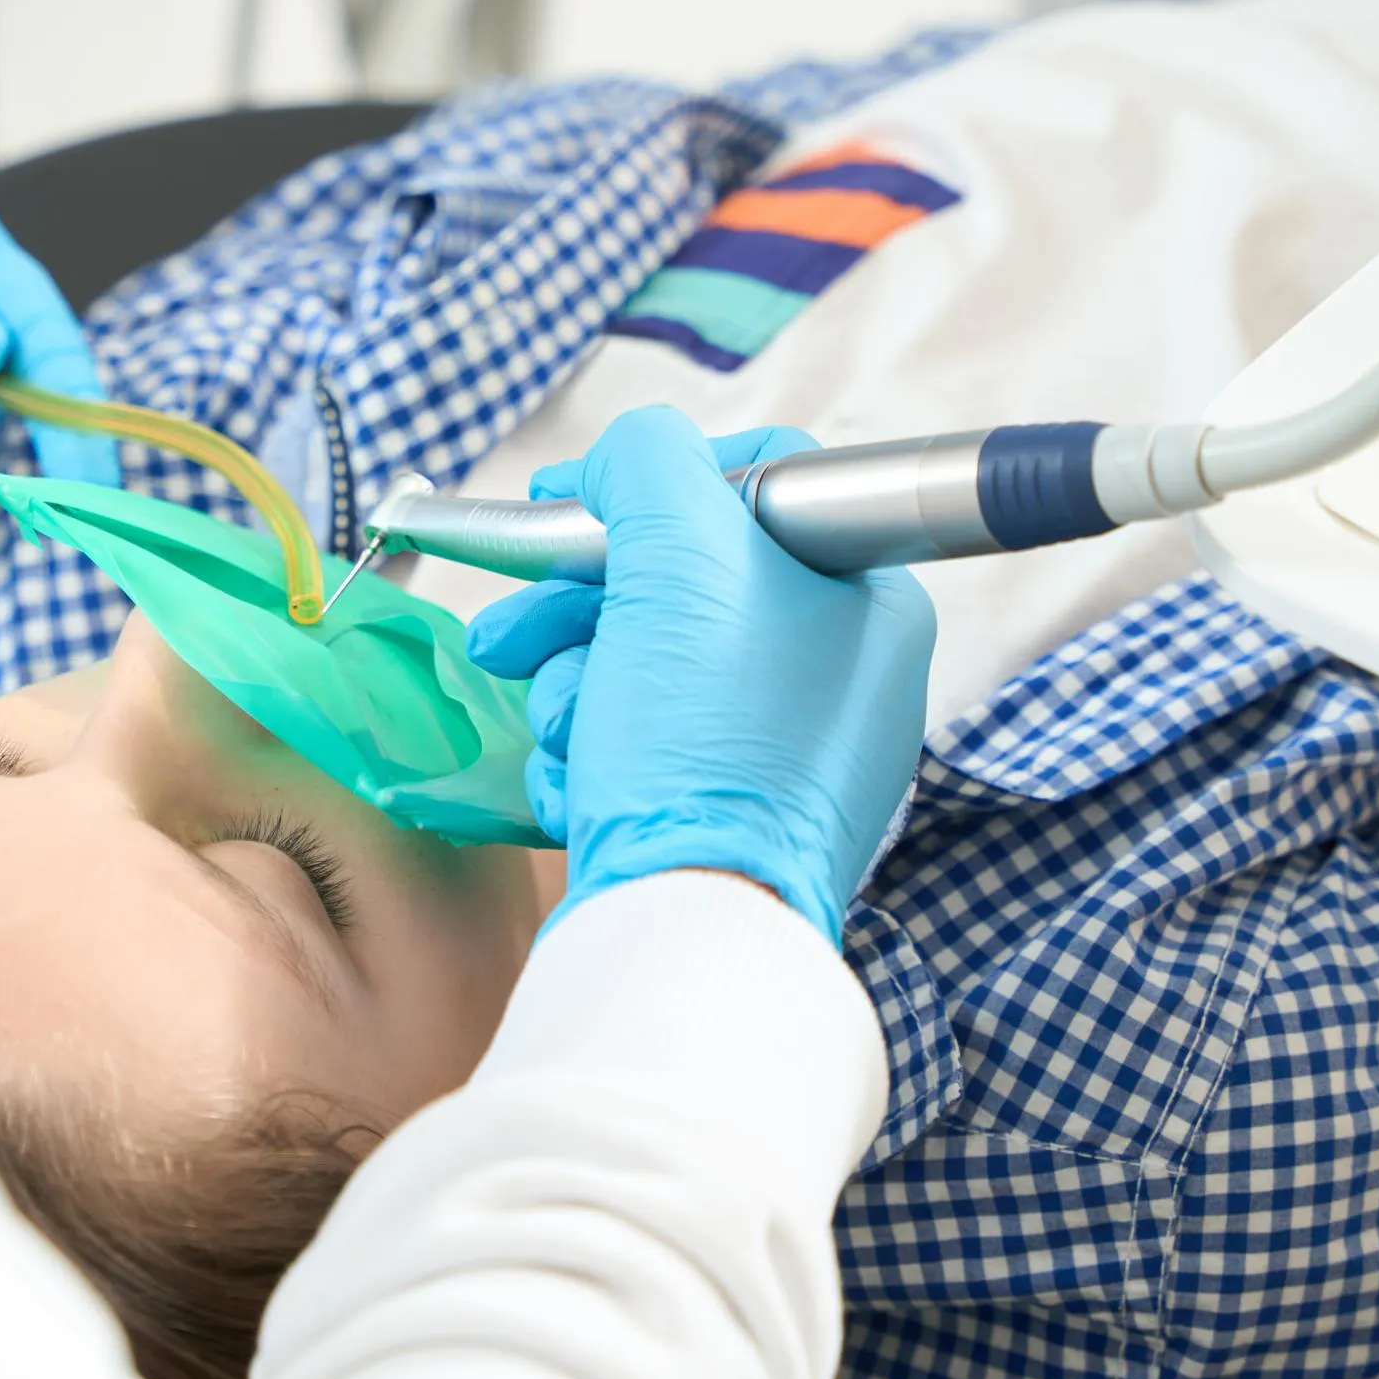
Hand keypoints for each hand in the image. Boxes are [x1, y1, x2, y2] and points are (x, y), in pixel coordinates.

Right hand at [465, 409, 935, 944]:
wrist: (693, 921)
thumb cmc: (707, 736)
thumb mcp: (679, 554)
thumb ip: (648, 461)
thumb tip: (622, 456)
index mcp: (865, 595)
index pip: (756, 480)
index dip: (648, 480)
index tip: (564, 499)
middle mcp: (841, 669)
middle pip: (681, 580)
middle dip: (581, 605)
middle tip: (513, 630)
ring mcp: (788, 749)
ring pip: (647, 663)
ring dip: (578, 687)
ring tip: (568, 727)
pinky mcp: (732, 813)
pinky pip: (646, 743)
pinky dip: (597, 754)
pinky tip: (585, 783)